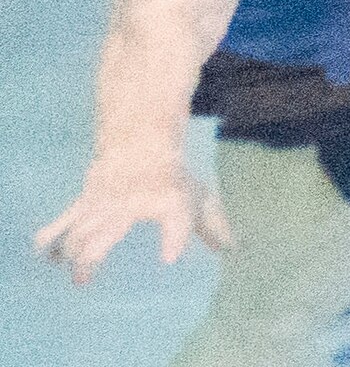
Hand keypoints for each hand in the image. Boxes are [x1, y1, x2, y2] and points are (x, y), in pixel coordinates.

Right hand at [31, 162, 226, 280]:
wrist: (140, 142)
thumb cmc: (171, 177)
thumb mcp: (198, 196)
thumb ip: (213, 225)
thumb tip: (229, 251)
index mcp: (166, 200)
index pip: (176, 218)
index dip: (173, 239)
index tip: (168, 259)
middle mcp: (128, 203)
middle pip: (103, 233)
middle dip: (90, 260)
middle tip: (85, 282)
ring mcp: (102, 203)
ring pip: (77, 231)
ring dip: (69, 255)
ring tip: (71, 274)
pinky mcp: (82, 204)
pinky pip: (60, 223)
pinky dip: (49, 240)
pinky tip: (45, 256)